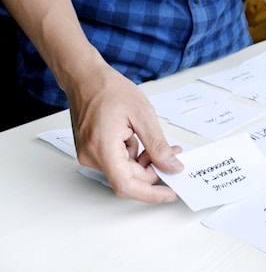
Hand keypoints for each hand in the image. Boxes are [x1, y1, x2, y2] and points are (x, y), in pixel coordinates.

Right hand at [66, 64, 183, 202]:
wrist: (85, 77)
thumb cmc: (109, 89)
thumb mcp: (143, 115)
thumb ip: (158, 145)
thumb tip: (172, 166)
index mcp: (103, 148)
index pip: (127, 185)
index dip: (151, 194)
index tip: (170, 194)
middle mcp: (92, 156)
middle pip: (129, 178)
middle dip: (154, 170)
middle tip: (174, 155)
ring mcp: (89, 154)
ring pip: (124, 170)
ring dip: (144, 161)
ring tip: (158, 142)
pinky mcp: (92, 150)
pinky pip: (117, 162)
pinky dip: (133, 155)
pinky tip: (140, 138)